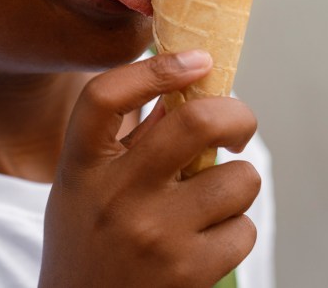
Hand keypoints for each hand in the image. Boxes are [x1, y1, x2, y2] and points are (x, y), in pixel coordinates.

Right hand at [38, 51, 260, 287]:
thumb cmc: (87, 237)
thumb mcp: (85, 183)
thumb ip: (127, 138)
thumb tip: (184, 89)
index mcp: (83, 164)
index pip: (106, 96)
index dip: (157, 68)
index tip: (197, 59)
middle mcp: (117, 194)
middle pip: (196, 124)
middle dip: (236, 115)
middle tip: (238, 125)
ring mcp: (155, 233)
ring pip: (238, 179)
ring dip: (236, 183)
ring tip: (210, 200)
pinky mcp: (189, 271)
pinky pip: (244, 228)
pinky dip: (234, 229)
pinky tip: (205, 240)